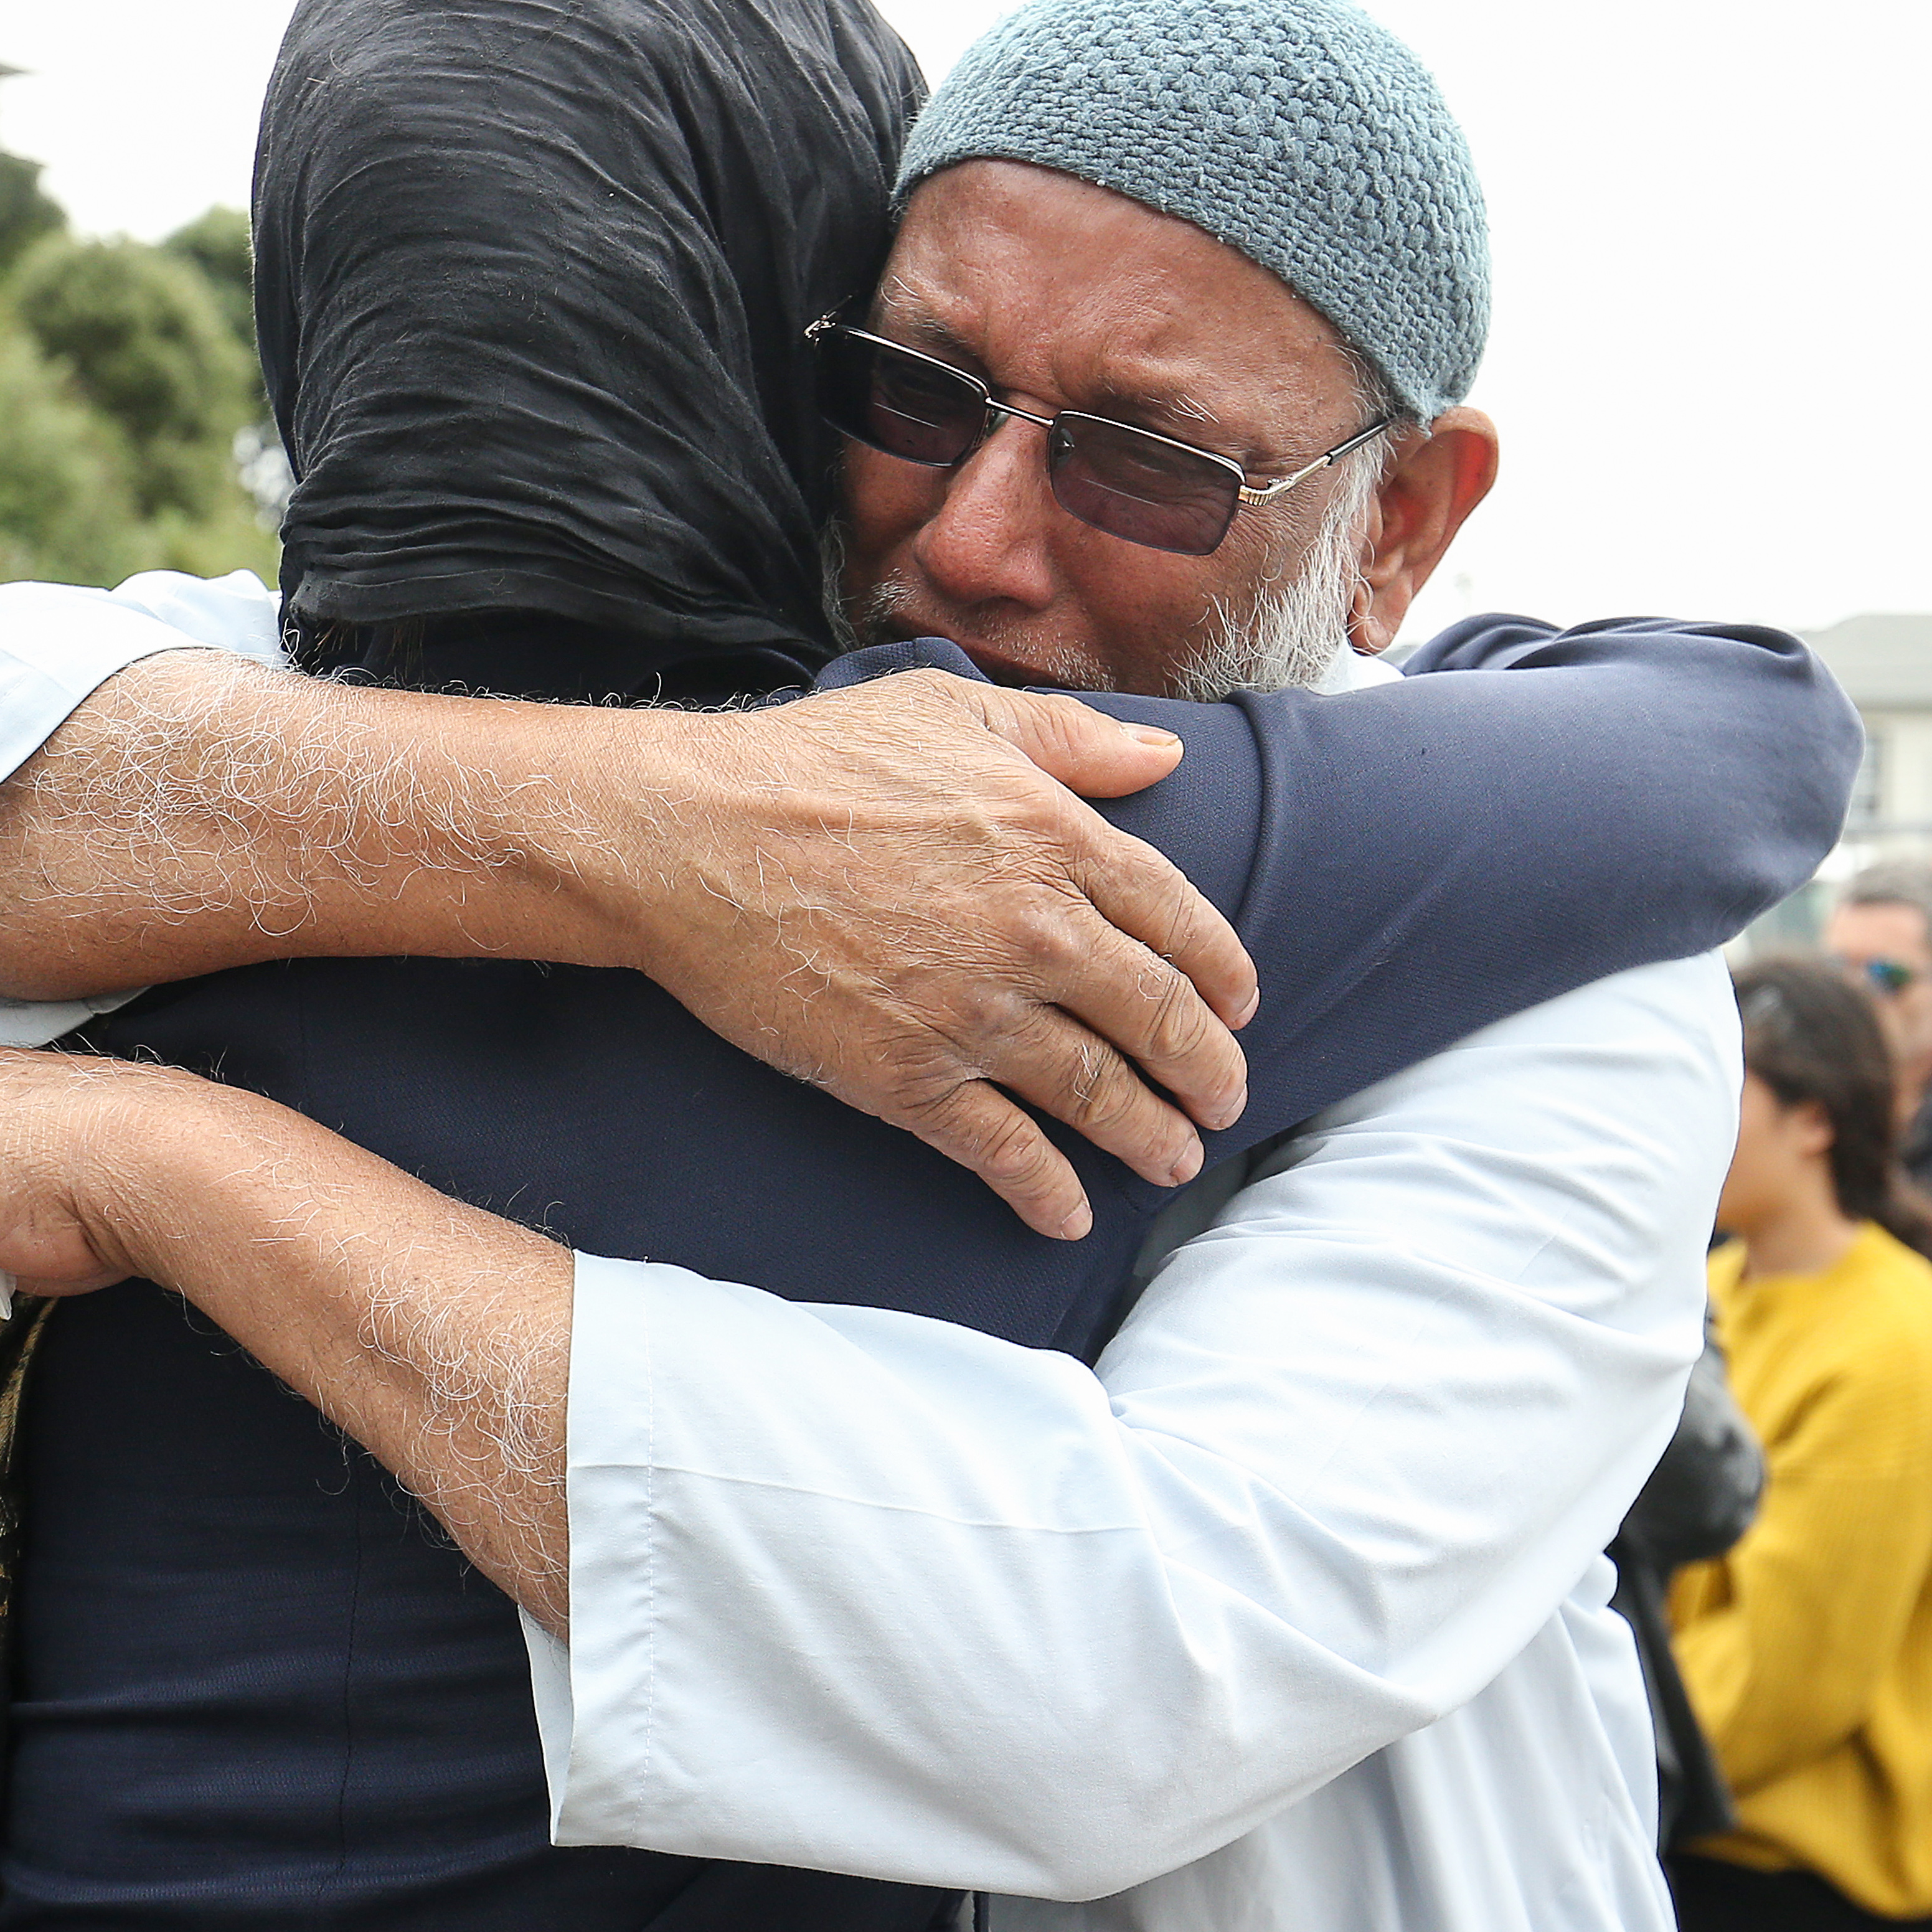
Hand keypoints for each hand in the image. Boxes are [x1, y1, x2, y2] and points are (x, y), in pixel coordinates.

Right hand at [588, 670, 1258, 1237]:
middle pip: (1159, 1018)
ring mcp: (976, 1014)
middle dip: (1207, 1070)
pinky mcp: (909, 1079)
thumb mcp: (952, 713)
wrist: (691, 840)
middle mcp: (1037, 933)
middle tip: (1224, 1100)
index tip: (1239, 1006)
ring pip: (1099, 1095)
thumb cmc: (813, 762)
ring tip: (1173, 1160)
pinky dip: (1047, 1193)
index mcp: (1056, 839)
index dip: (1223, 974)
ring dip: (1150, 1138)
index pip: (1182, 922)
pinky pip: (1006, 1152)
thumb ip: (1070, 740)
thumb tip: (1165, 758)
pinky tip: (1068, 1217)